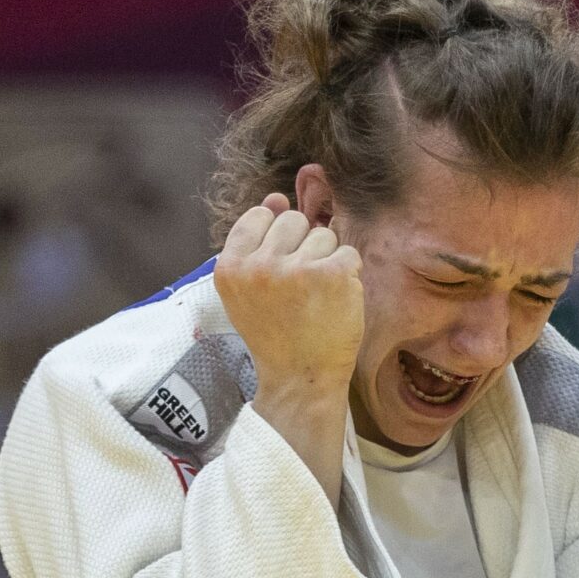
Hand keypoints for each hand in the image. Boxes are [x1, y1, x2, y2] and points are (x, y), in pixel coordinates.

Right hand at [217, 193, 362, 500]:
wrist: (301, 379)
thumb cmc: (278, 333)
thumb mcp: (251, 289)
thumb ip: (259, 241)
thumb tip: (275, 197)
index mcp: (230, 267)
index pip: (260, 216)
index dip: (276, 240)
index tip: (279, 274)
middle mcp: (259, 266)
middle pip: (293, 221)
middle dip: (302, 247)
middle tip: (300, 291)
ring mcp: (296, 269)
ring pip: (323, 235)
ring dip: (327, 261)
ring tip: (316, 299)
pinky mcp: (332, 275)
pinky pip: (348, 252)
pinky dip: (348, 275)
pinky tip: (336, 302)